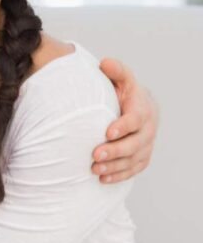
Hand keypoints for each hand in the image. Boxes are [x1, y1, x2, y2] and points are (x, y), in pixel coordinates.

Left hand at [93, 58, 158, 183]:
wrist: (138, 108)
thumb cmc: (124, 93)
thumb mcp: (122, 79)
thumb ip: (115, 71)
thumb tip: (105, 63)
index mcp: (143, 109)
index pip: (136, 119)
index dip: (123, 126)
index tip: (107, 132)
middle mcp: (148, 129)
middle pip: (135, 143)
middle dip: (116, 151)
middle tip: (95, 155)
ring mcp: (146, 145)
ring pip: (134, 160)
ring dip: (115, 166)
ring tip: (94, 170)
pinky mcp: (142, 157)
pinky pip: (134, 169)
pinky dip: (120, 175)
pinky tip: (103, 179)